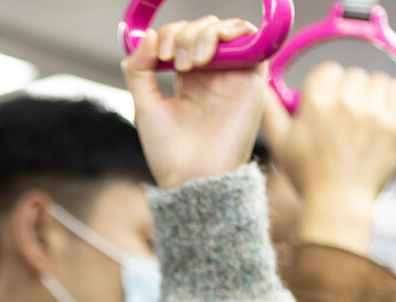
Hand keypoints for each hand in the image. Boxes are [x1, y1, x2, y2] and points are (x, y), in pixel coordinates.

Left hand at [123, 18, 267, 189]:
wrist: (191, 179)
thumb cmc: (170, 153)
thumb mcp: (145, 106)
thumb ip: (139, 70)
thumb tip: (147, 34)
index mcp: (189, 79)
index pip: (183, 36)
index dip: (169, 34)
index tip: (158, 56)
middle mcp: (213, 75)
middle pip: (205, 28)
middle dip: (185, 33)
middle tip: (175, 60)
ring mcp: (233, 77)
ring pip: (229, 29)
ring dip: (206, 32)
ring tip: (193, 61)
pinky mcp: (252, 83)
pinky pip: (255, 43)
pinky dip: (236, 33)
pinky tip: (211, 54)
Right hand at [262, 63, 395, 255]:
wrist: (338, 203)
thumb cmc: (308, 176)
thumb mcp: (280, 143)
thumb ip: (269, 110)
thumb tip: (262, 87)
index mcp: (315, 101)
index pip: (328, 70)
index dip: (329, 87)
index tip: (329, 105)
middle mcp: (345, 101)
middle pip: (354, 75)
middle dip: (350, 94)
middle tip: (346, 120)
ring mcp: (372, 111)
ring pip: (377, 80)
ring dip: (373, 96)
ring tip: (365, 121)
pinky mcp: (395, 122)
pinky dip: (393, 98)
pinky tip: (383, 116)